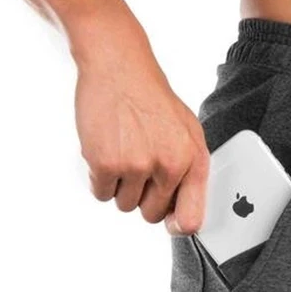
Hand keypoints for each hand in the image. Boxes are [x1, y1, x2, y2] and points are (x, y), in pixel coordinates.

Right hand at [72, 23, 208, 233]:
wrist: (118, 65)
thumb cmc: (153, 101)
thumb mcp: (188, 132)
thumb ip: (190, 174)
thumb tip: (182, 217)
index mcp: (191, 160)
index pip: (191, 218)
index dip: (178, 226)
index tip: (170, 223)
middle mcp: (167, 166)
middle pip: (150, 214)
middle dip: (142, 197)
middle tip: (138, 167)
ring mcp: (135, 165)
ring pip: (124, 205)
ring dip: (120, 186)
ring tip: (123, 152)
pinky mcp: (105, 163)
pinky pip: (101, 194)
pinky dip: (99, 179)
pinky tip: (106, 151)